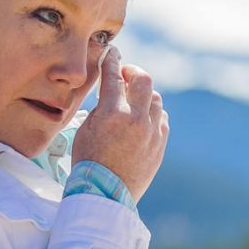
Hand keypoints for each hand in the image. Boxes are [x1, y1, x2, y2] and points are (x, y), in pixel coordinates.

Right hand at [70, 48, 167, 199]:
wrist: (105, 195)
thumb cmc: (89, 163)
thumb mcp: (85, 130)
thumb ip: (101, 107)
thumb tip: (112, 90)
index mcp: (113, 114)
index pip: (113, 75)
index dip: (111, 60)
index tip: (111, 53)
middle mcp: (136, 119)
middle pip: (143, 80)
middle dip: (133, 72)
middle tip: (125, 75)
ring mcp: (151, 132)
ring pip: (156, 99)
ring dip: (144, 95)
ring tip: (132, 100)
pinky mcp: (160, 145)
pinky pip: (162, 119)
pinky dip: (153, 114)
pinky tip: (143, 118)